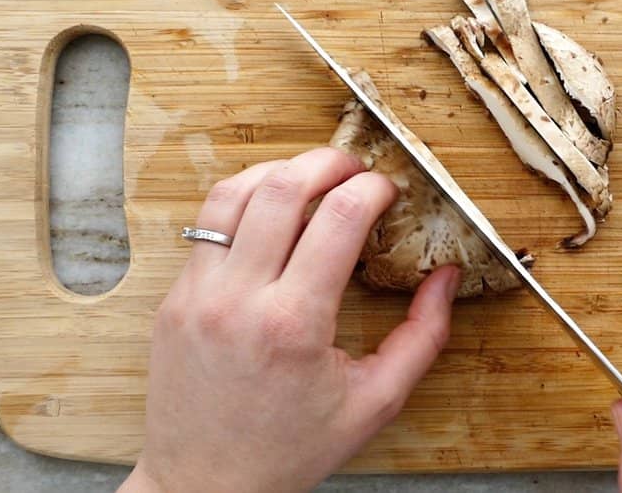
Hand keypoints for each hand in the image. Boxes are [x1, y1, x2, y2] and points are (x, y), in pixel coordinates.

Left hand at [120, 147, 460, 492]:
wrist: (204, 486)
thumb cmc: (289, 450)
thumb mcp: (374, 403)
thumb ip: (422, 337)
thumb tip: (447, 278)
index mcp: (294, 325)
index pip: (339, 217)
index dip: (373, 188)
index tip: (389, 191)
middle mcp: (238, 299)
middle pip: (282, 186)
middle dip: (328, 162)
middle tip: (354, 170)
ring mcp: (197, 295)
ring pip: (232, 193)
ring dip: (278, 172)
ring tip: (310, 180)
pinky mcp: (174, 298)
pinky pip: (205, 225)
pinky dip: (243, 204)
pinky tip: (270, 215)